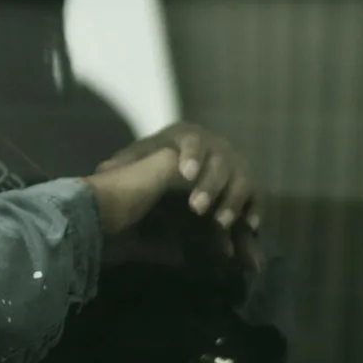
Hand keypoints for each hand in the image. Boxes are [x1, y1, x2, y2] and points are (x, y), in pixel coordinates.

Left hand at [96, 123, 259, 234]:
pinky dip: (255, 210)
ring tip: (220, 222)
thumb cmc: (150, 163)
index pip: (191, 140)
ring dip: (232, 201)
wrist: (172, 172)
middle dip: (210, 185)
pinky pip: (256, 196)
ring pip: (241, 179)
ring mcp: (233, 165)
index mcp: (187, 136)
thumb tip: (107, 170)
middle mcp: (215, 146)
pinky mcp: (243, 186)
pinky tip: (250, 226)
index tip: (185, 174)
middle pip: (220, 162)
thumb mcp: (134, 161)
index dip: (191, 156)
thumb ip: (123, 164)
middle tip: (197, 208)